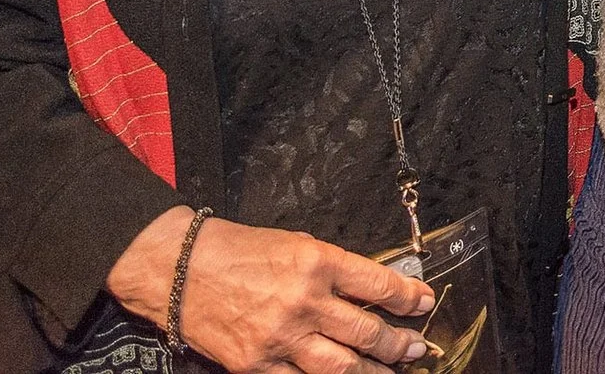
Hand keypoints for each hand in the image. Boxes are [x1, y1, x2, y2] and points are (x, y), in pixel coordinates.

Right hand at [106, 209, 435, 373]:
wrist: (179, 269)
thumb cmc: (237, 249)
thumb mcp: (296, 243)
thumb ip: (333, 269)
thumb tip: (370, 291)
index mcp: (317, 262)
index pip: (378, 285)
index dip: (408, 299)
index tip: (424, 304)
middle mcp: (304, 302)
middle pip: (366, 332)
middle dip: (398, 344)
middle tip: (416, 349)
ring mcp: (280, 338)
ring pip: (341, 367)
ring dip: (372, 372)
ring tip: (392, 372)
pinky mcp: (255, 364)